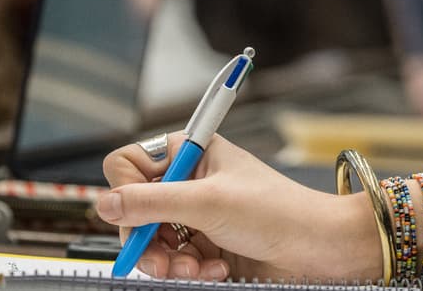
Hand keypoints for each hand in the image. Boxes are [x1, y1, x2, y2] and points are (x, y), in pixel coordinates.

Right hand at [97, 132, 380, 280]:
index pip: (129, 164)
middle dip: (149, 239)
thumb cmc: (277, 211)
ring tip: (196, 268)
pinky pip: (176, 260)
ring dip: (170, 261)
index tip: (140, 212)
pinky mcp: (206, 244)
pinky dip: (189, 270)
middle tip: (162, 261)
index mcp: (190, 153)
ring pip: (153, 240)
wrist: (320, 250)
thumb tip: (103, 203)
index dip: (128, 190)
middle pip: (136, 210)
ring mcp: (197, 215)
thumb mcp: (208, 202)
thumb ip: (151, 202)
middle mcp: (189, 181)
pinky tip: (214, 270)